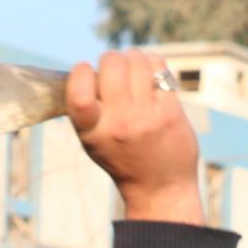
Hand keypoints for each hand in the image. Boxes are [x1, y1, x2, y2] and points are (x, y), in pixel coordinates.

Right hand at [67, 48, 203, 225]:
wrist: (159, 188)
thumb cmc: (122, 158)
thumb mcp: (94, 140)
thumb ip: (88, 110)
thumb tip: (89, 68)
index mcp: (92, 131)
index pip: (78, 91)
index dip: (81, 71)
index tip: (87, 72)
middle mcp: (118, 124)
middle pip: (111, 64)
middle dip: (112, 59)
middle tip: (117, 69)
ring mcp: (146, 117)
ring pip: (137, 61)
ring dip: (135, 58)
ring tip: (136, 70)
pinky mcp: (169, 112)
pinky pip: (159, 69)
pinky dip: (154, 64)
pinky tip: (152, 75)